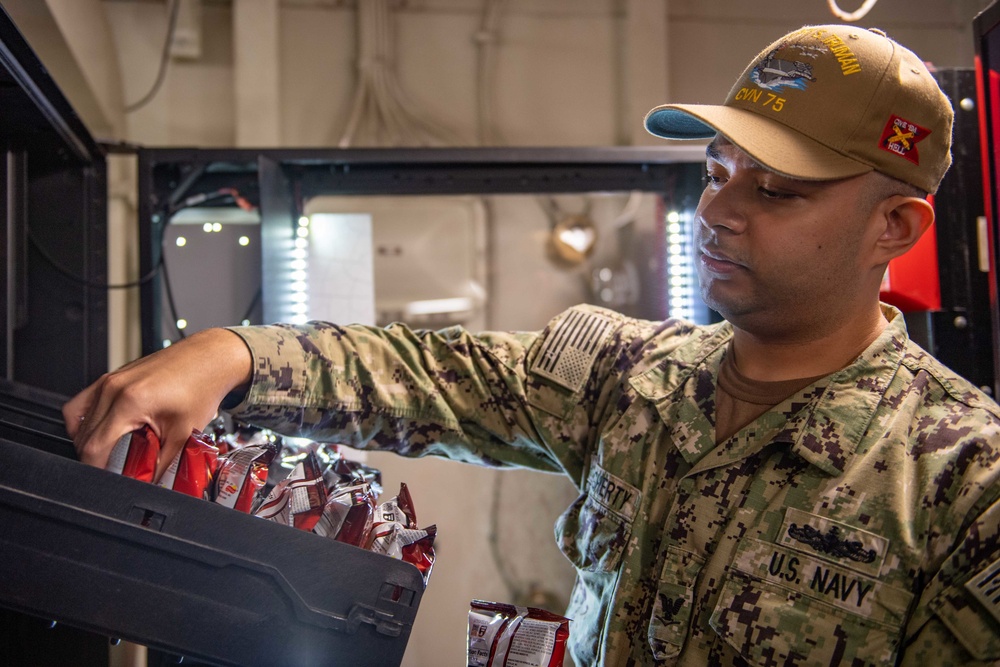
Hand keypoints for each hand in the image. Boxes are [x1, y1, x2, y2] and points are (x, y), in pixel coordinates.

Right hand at [62, 328, 252, 478]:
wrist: (209, 360)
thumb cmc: (201, 387)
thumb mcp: (184, 433)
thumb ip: (164, 463)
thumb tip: (151, 483)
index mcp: (129, 401)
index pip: (95, 447)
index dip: (98, 469)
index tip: (109, 479)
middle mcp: (113, 388)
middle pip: (83, 437)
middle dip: (97, 458)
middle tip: (119, 467)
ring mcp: (109, 380)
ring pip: (77, 421)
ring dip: (89, 441)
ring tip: (113, 451)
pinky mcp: (111, 378)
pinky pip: (82, 404)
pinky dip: (86, 422)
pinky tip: (104, 431)